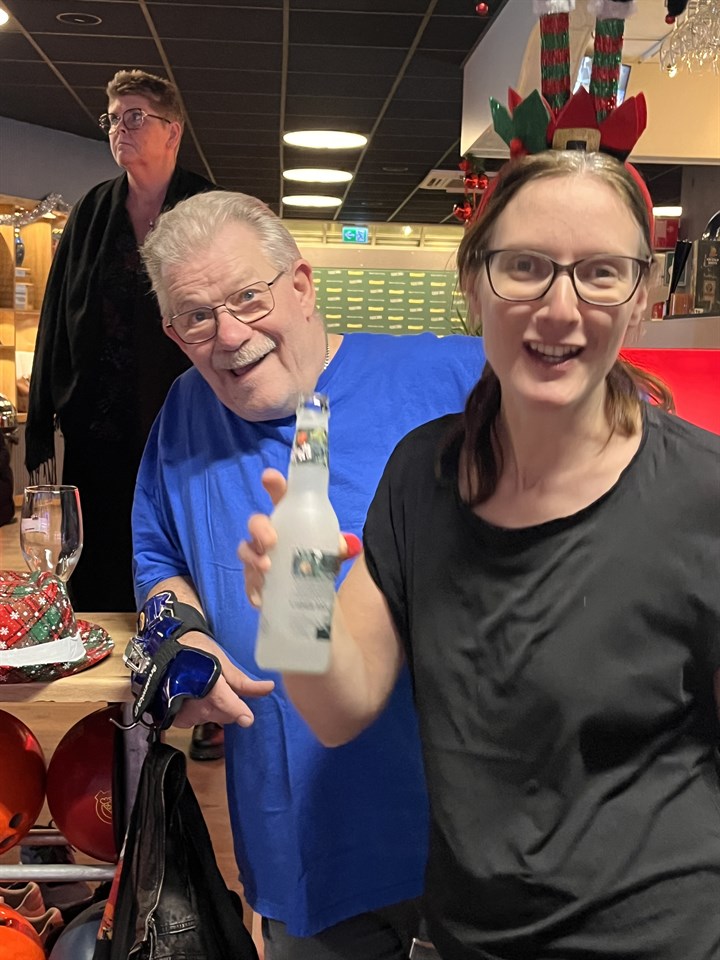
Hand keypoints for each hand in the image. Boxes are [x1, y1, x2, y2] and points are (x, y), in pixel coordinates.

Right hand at [173, 629, 273, 728]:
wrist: (164, 650)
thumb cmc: (195, 650)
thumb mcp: (221, 660)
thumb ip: (242, 681)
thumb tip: (268, 688)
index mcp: (207, 685)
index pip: (226, 705)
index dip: (238, 712)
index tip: (248, 719)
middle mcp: (194, 704)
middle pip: (224, 716)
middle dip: (230, 706)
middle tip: (223, 686)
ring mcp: (183, 714)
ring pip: (212, 719)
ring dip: (215, 709)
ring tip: (205, 688)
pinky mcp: (175, 719)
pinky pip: (197, 721)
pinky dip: (201, 712)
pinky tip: (196, 697)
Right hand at [239, 468, 360, 608]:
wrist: (314, 598)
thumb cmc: (319, 564)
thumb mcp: (332, 552)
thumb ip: (338, 546)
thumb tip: (342, 546)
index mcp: (290, 520)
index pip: (280, 497)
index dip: (274, 484)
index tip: (269, 477)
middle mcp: (269, 536)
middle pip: (256, 523)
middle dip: (260, 528)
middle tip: (271, 540)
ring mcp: (259, 558)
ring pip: (246, 551)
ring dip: (253, 558)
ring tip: (267, 567)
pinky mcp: (256, 584)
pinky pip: (248, 583)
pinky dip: (253, 588)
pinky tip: (261, 595)